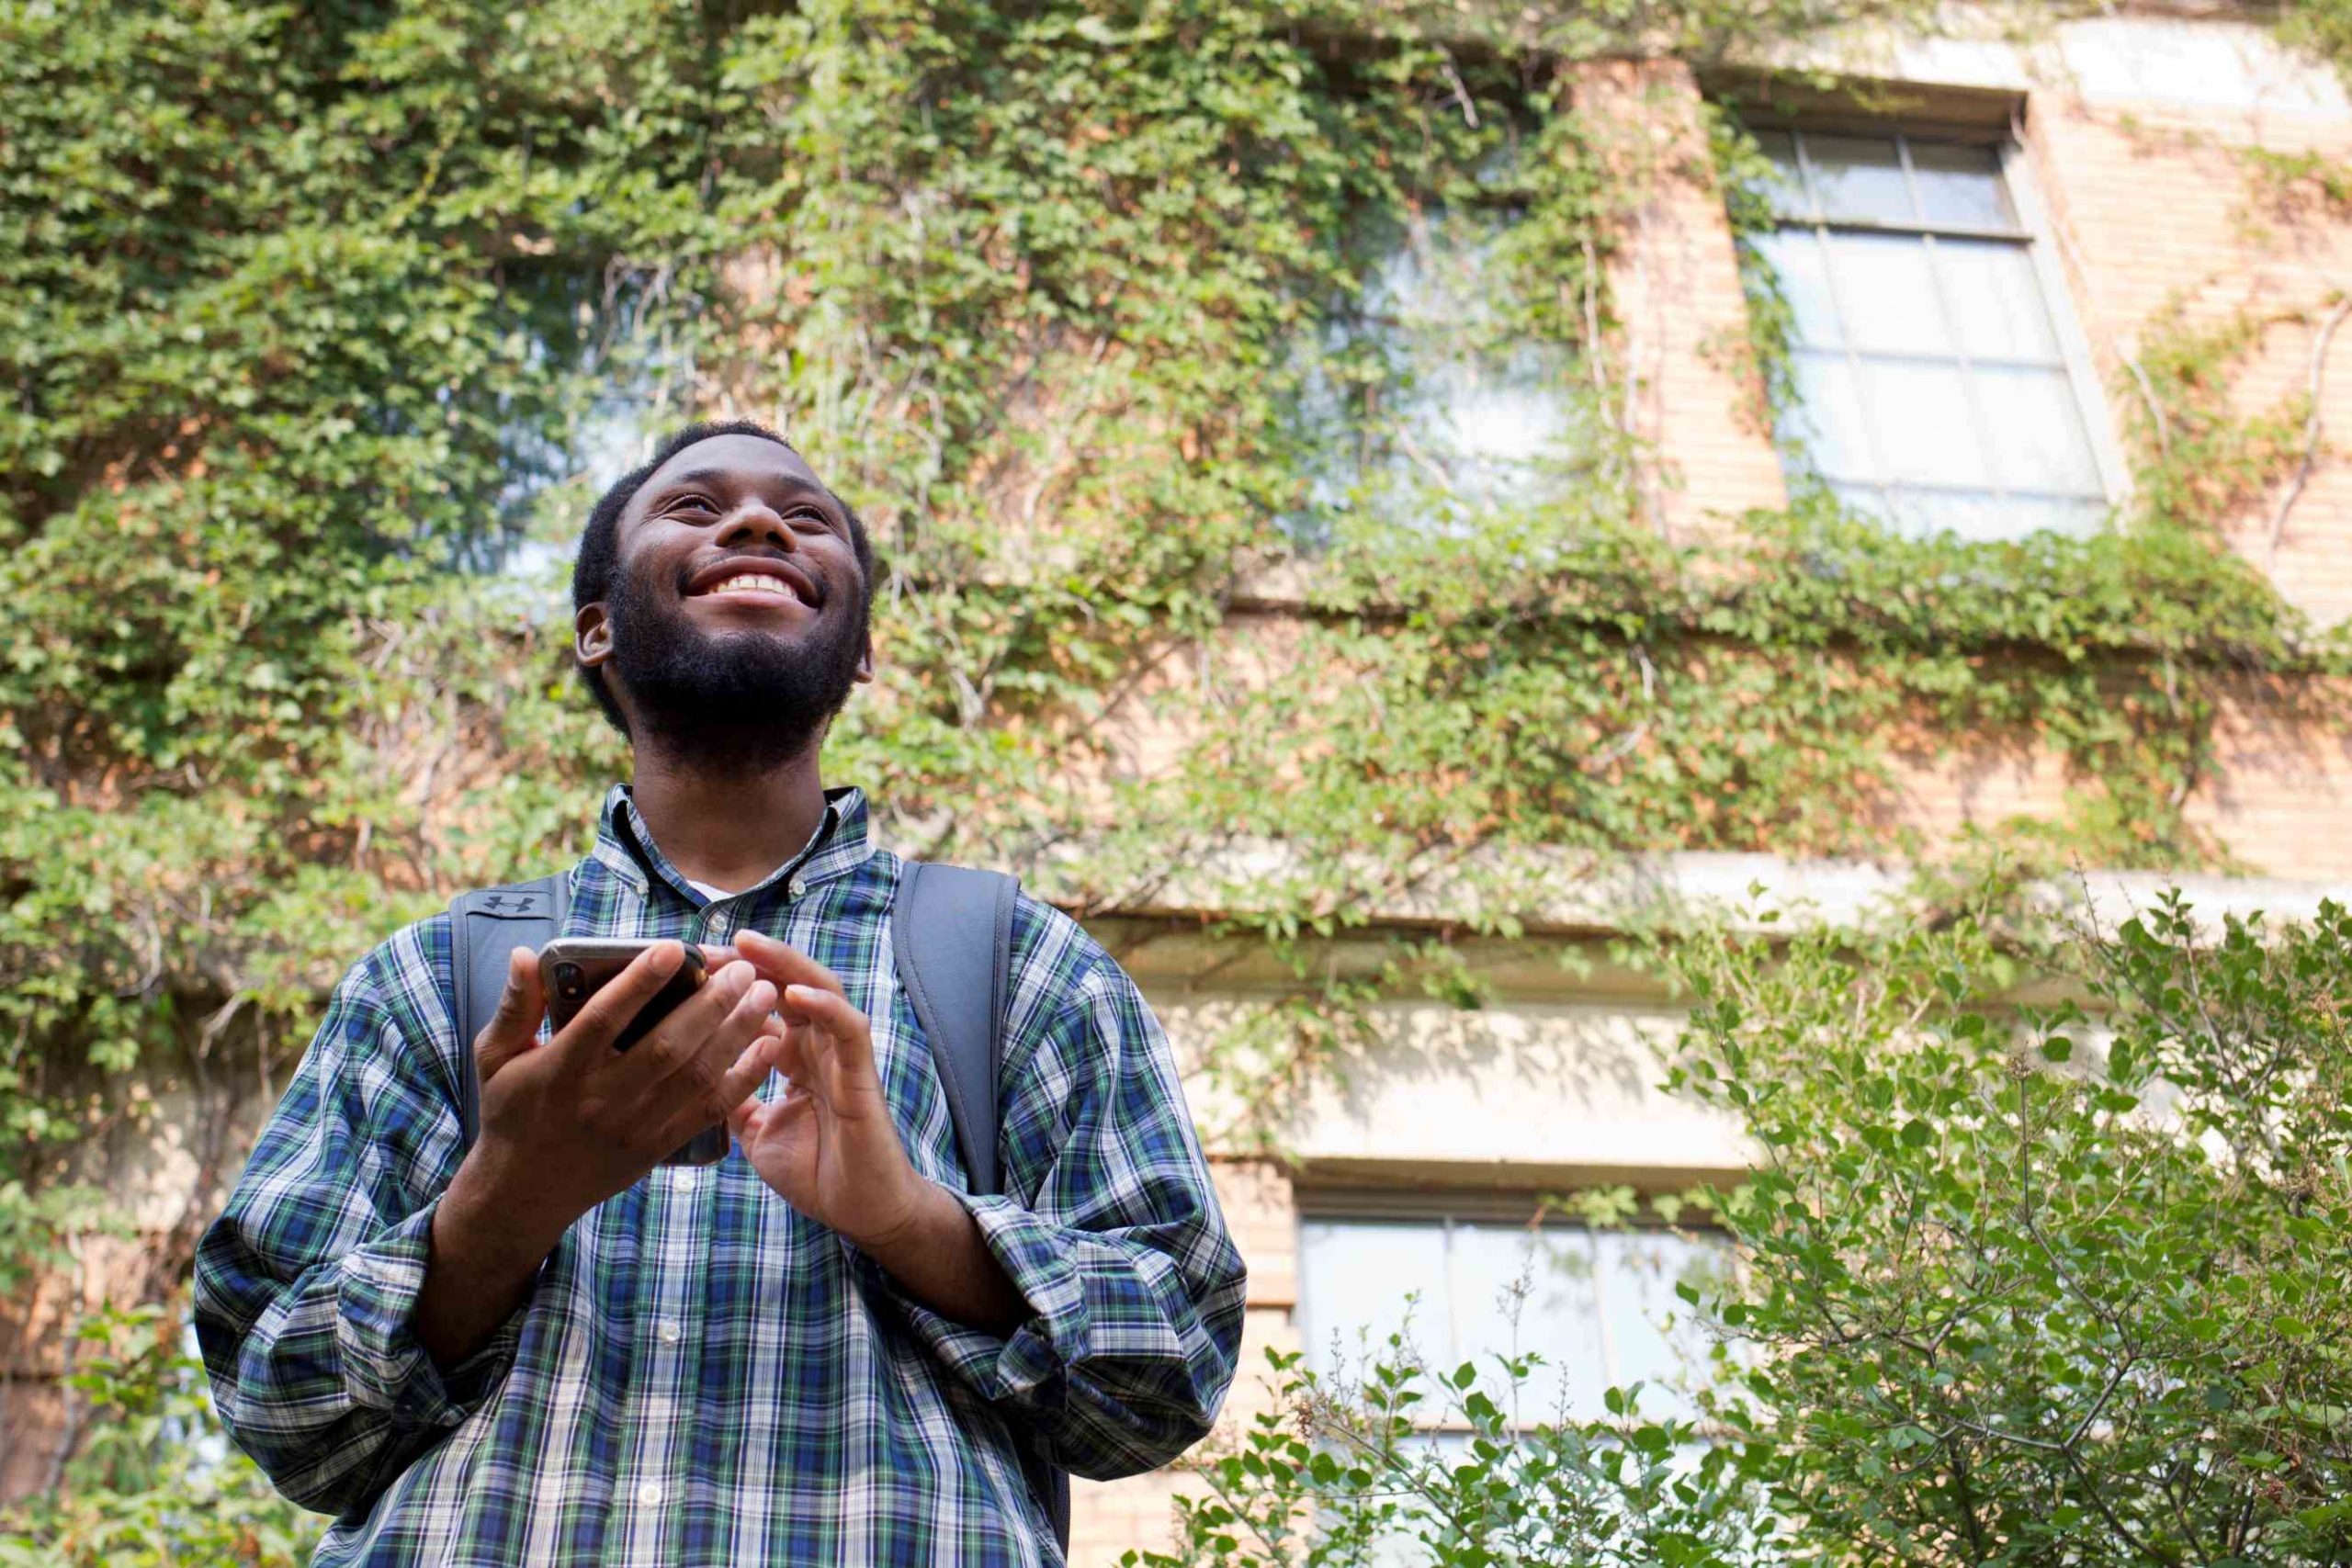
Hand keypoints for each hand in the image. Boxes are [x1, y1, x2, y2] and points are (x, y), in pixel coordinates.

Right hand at [464, 942, 782, 1244]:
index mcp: (562, 1069)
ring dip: (736, 1034)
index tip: (674, 949)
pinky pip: (709, 1111)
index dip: (640, 982)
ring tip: (764, 997)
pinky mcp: (658, 1147)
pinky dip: (743, 1079)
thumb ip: (515, 1006)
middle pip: (665, 1045)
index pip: (604, 1019)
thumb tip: (526, 955)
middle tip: (743, 970)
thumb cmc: (512, 1112)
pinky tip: (767, 1048)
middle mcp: (601, 1098)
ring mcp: (635, 1126)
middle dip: (711, 1004)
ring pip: (695, 1076)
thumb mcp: (495, 1057)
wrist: (524, 1192)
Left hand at [726, 930, 927, 1249]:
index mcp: (794, 1058)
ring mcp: (842, 1056)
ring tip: (750, 946)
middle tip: (712, 946)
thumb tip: (695, 1078)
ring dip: (786, 964)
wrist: (860, 1211)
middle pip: (789, 983)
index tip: (691, 969)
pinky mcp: (861, 1074)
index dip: (731, 983)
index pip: (763, 1004)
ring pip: (821, 991)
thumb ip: (733, 1099)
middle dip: (752, 960)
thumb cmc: (816, 1172)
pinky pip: (847, 1028)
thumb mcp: (755, 1133)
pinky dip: (823, 1006)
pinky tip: (794, 993)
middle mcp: (818, 1048)